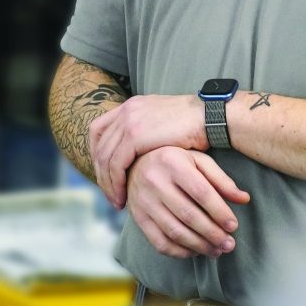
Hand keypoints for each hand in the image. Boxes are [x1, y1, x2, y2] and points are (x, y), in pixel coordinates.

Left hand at [89, 93, 205, 208]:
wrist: (209, 117)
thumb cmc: (194, 125)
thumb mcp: (162, 122)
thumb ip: (146, 129)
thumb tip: (136, 148)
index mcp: (131, 105)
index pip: (98, 129)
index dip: (96, 152)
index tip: (104, 172)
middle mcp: (126, 111)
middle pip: (99, 145)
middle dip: (100, 172)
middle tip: (109, 192)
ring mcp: (129, 121)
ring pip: (105, 157)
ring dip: (107, 182)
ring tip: (116, 200)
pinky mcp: (135, 136)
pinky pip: (116, 164)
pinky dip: (115, 182)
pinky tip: (123, 195)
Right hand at [125, 148, 249, 258]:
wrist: (134, 164)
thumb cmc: (174, 161)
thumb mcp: (198, 160)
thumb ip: (221, 179)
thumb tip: (244, 199)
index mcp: (173, 163)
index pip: (200, 192)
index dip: (219, 211)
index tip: (233, 225)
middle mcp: (154, 181)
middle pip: (188, 215)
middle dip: (212, 234)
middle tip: (229, 244)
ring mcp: (143, 201)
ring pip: (174, 232)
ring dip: (199, 246)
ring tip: (217, 251)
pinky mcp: (138, 218)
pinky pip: (159, 242)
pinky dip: (180, 252)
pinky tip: (195, 251)